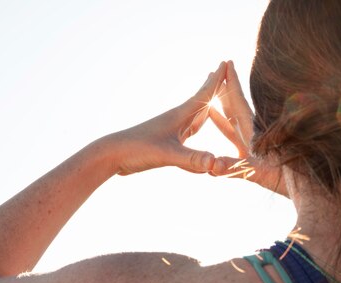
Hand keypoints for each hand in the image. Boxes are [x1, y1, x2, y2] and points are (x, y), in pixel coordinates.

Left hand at [107, 62, 226, 174]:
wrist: (113, 155)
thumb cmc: (137, 150)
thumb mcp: (167, 155)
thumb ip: (192, 160)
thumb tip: (214, 163)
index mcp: (179, 116)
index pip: (204, 94)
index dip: (217, 81)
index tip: (227, 62)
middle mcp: (177, 119)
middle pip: (202, 99)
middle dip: (214, 86)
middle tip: (225, 71)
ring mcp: (172, 129)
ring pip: (196, 113)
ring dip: (208, 103)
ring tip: (214, 93)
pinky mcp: (167, 140)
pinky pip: (190, 128)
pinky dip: (200, 122)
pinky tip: (198, 123)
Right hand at [208, 61, 288, 196]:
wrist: (306, 190)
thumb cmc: (285, 181)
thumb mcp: (258, 174)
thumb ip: (235, 169)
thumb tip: (212, 166)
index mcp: (254, 133)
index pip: (239, 102)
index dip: (232, 83)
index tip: (226, 63)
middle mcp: (253, 135)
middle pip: (234, 106)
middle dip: (224, 89)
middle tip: (214, 72)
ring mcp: (253, 145)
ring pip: (231, 120)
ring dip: (219, 106)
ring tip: (208, 93)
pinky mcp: (253, 156)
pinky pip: (232, 135)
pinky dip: (222, 124)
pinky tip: (217, 121)